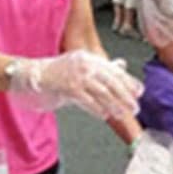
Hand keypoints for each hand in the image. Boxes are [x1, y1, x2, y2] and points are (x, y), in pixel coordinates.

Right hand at [8, 50, 142, 119]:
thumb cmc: (57, 70)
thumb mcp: (80, 64)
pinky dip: (97, 109)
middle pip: (111, 81)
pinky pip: (86, 100)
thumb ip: (101, 66)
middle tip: (135, 107)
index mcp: (89, 58)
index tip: (139, 92)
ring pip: (101, 92)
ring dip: (114, 105)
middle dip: (125, 96)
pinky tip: (104, 115)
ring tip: (123, 114)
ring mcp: (75, 76)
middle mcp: (84, 64)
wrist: (33, 73)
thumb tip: (122, 65)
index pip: (114, 70)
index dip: (129, 81)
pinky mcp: (67, 87)